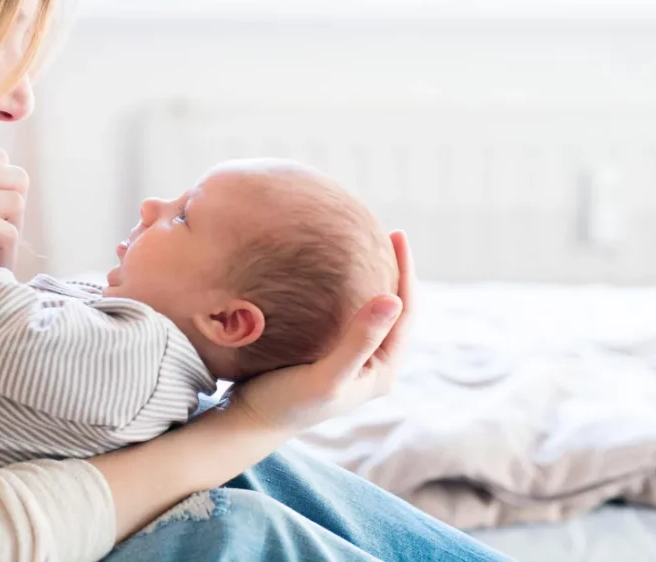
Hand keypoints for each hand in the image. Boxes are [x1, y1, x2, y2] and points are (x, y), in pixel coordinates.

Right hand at [226, 230, 414, 430]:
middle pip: (394, 310)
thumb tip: (394, 298)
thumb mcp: (325, 375)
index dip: (406, 272)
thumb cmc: (285, 403)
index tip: (397, 234)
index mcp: (383, 370)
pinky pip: (348, 316)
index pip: (406, 312)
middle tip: (385, 233)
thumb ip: (359, 340)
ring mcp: (352, 362)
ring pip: (371, 312)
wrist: (249, 423)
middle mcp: (372, 366)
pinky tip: (330, 273)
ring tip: (362, 246)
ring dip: (371, 280)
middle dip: (393, 272)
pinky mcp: (330, 357)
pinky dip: (347, 291)